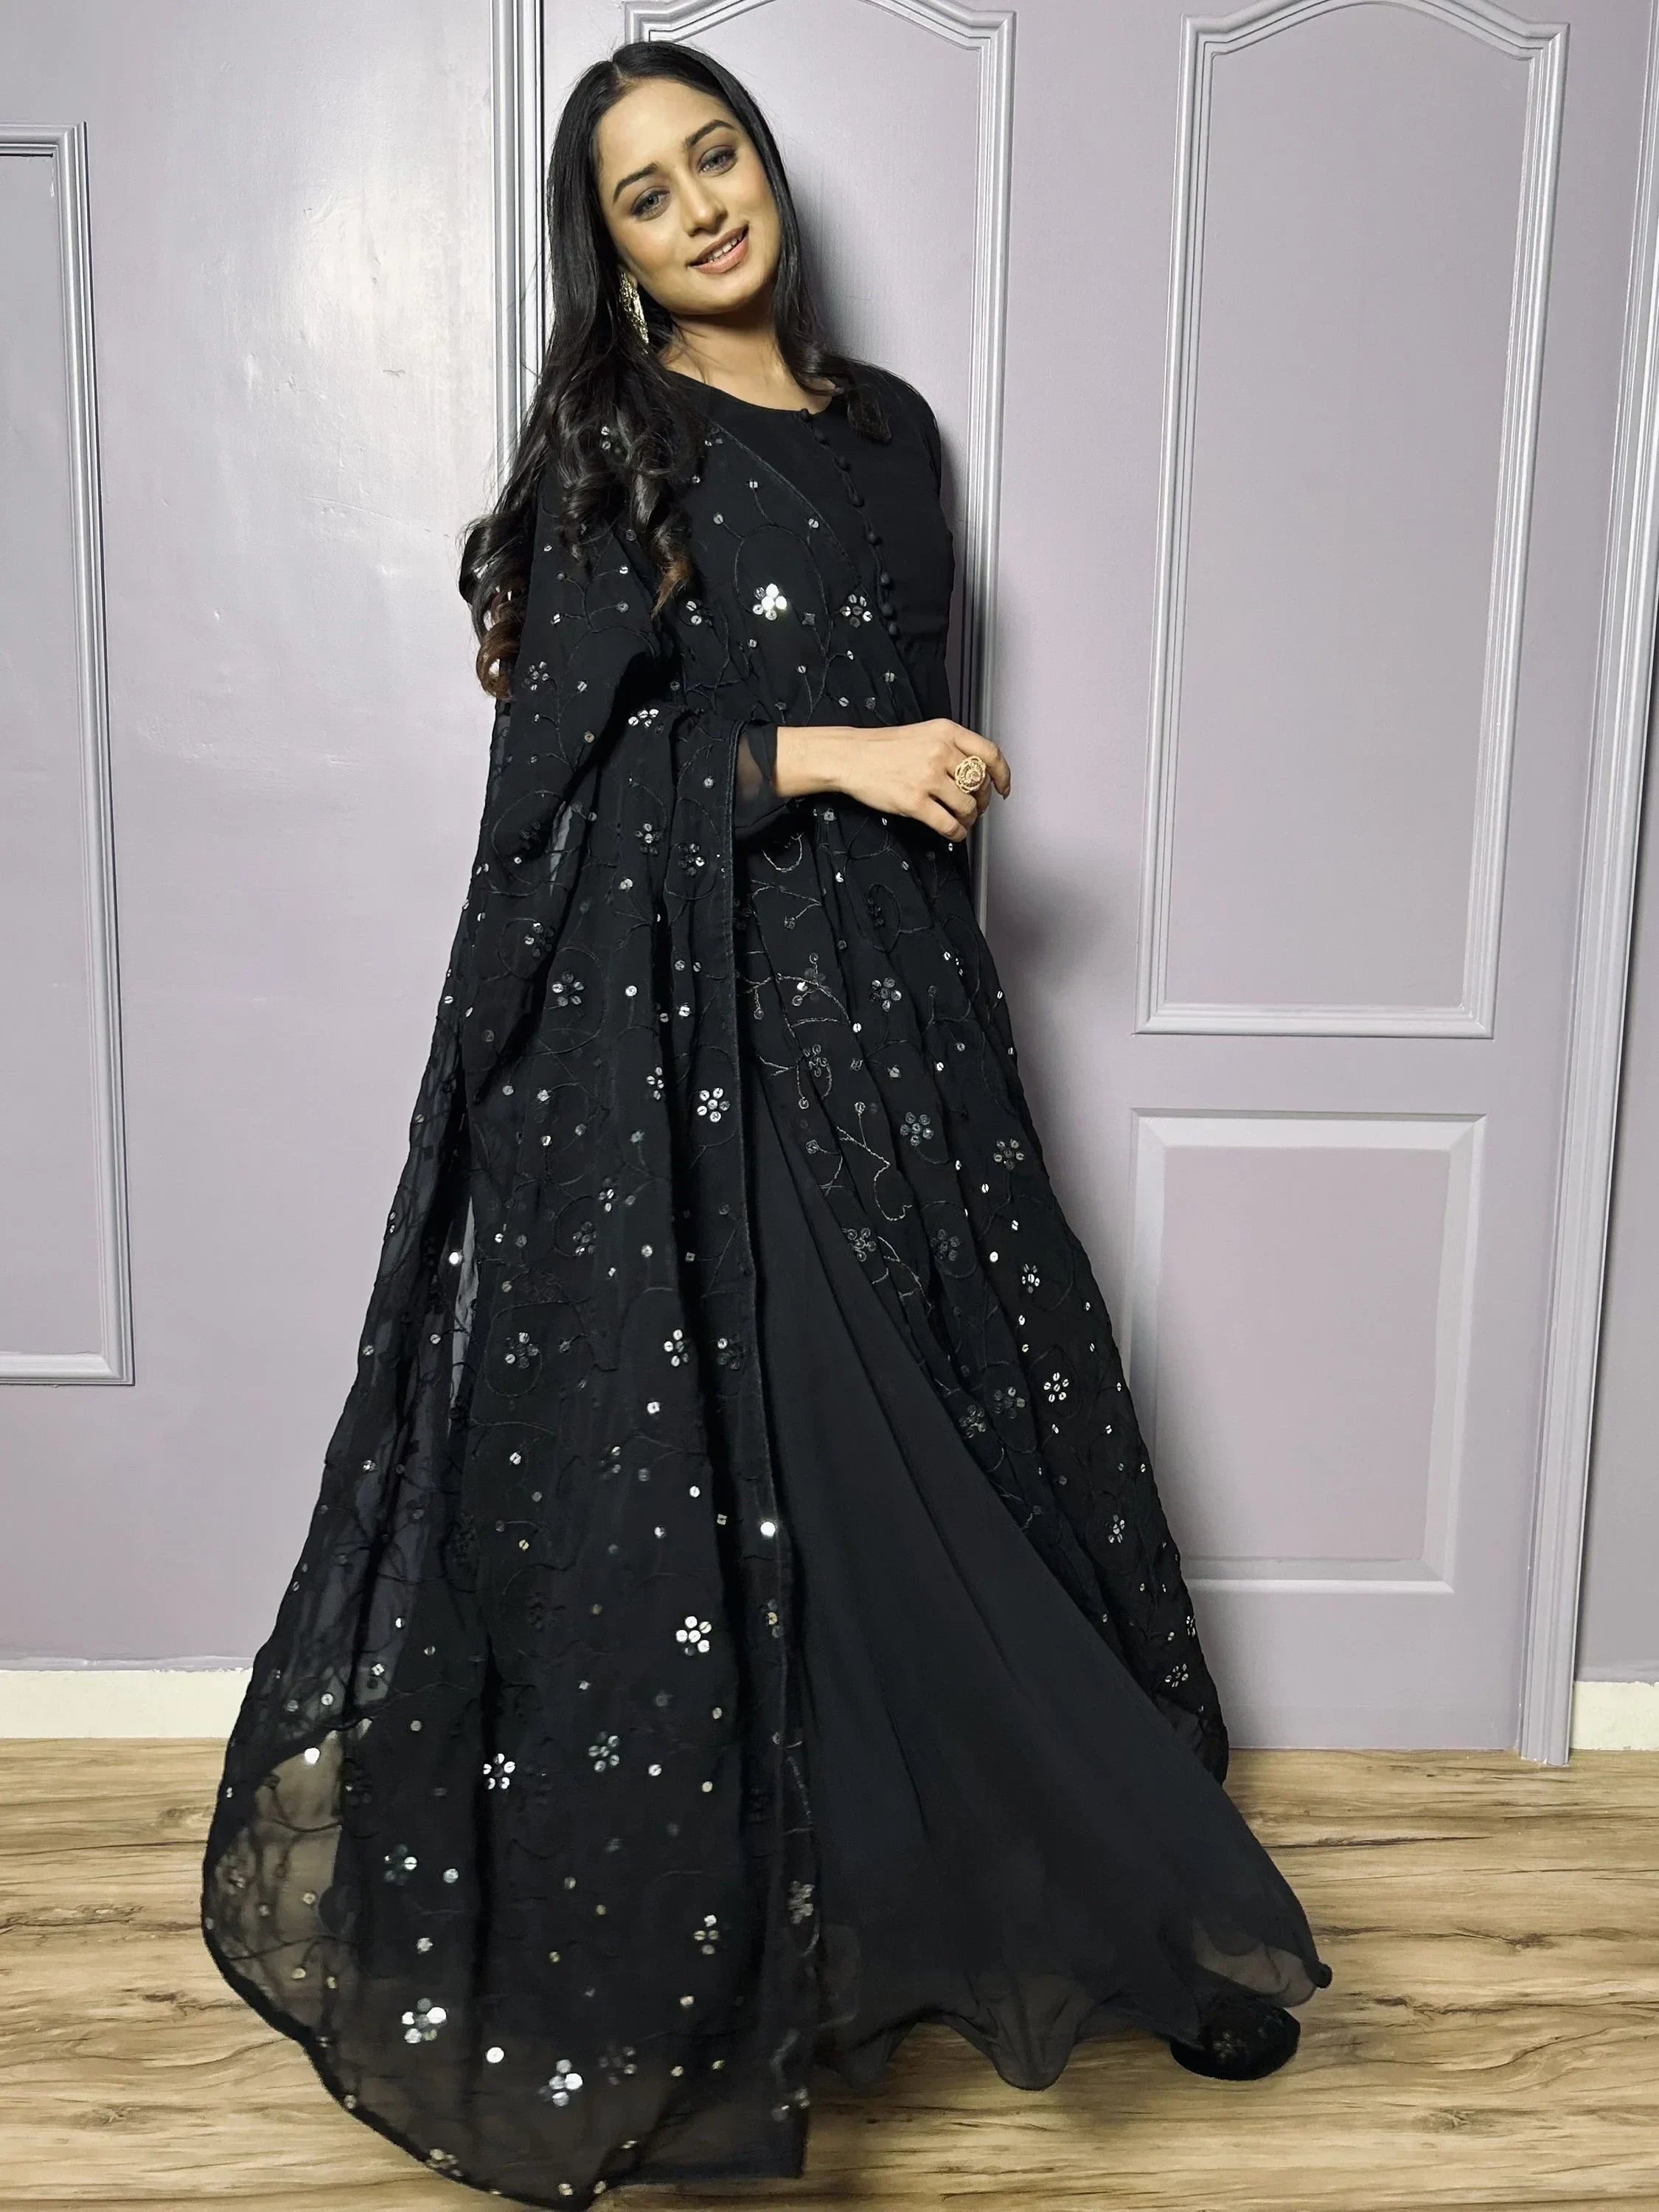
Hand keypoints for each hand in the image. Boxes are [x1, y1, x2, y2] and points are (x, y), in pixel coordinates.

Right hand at [774, 718, 1010, 840]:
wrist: (851, 757)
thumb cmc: (884, 748)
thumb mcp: (924, 734)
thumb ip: (952, 747)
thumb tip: (979, 773)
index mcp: (946, 732)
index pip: (990, 753)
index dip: (1002, 774)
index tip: (1003, 787)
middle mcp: (940, 752)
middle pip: (979, 783)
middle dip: (982, 800)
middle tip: (976, 807)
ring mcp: (927, 778)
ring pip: (967, 806)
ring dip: (969, 818)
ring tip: (962, 820)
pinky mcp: (914, 802)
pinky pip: (948, 824)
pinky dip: (956, 833)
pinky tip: (953, 832)